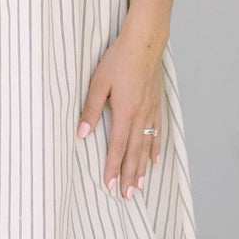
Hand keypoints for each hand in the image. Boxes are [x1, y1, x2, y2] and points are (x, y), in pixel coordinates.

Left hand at [76, 29, 164, 197]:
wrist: (145, 42)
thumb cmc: (119, 60)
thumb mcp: (98, 83)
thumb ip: (90, 110)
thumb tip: (81, 134)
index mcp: (125, 112)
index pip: (117, 147)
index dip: (112, 168)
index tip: (109, 186)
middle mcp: (140, 115)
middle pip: (134, 152)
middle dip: (129, 176)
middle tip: (126, 196)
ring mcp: (151, 111)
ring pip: (147, 145)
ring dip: (142, 167)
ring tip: (140, 186)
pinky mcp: (156, 104)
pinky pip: (157, 131)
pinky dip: (155, 147)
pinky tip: (155, 160)